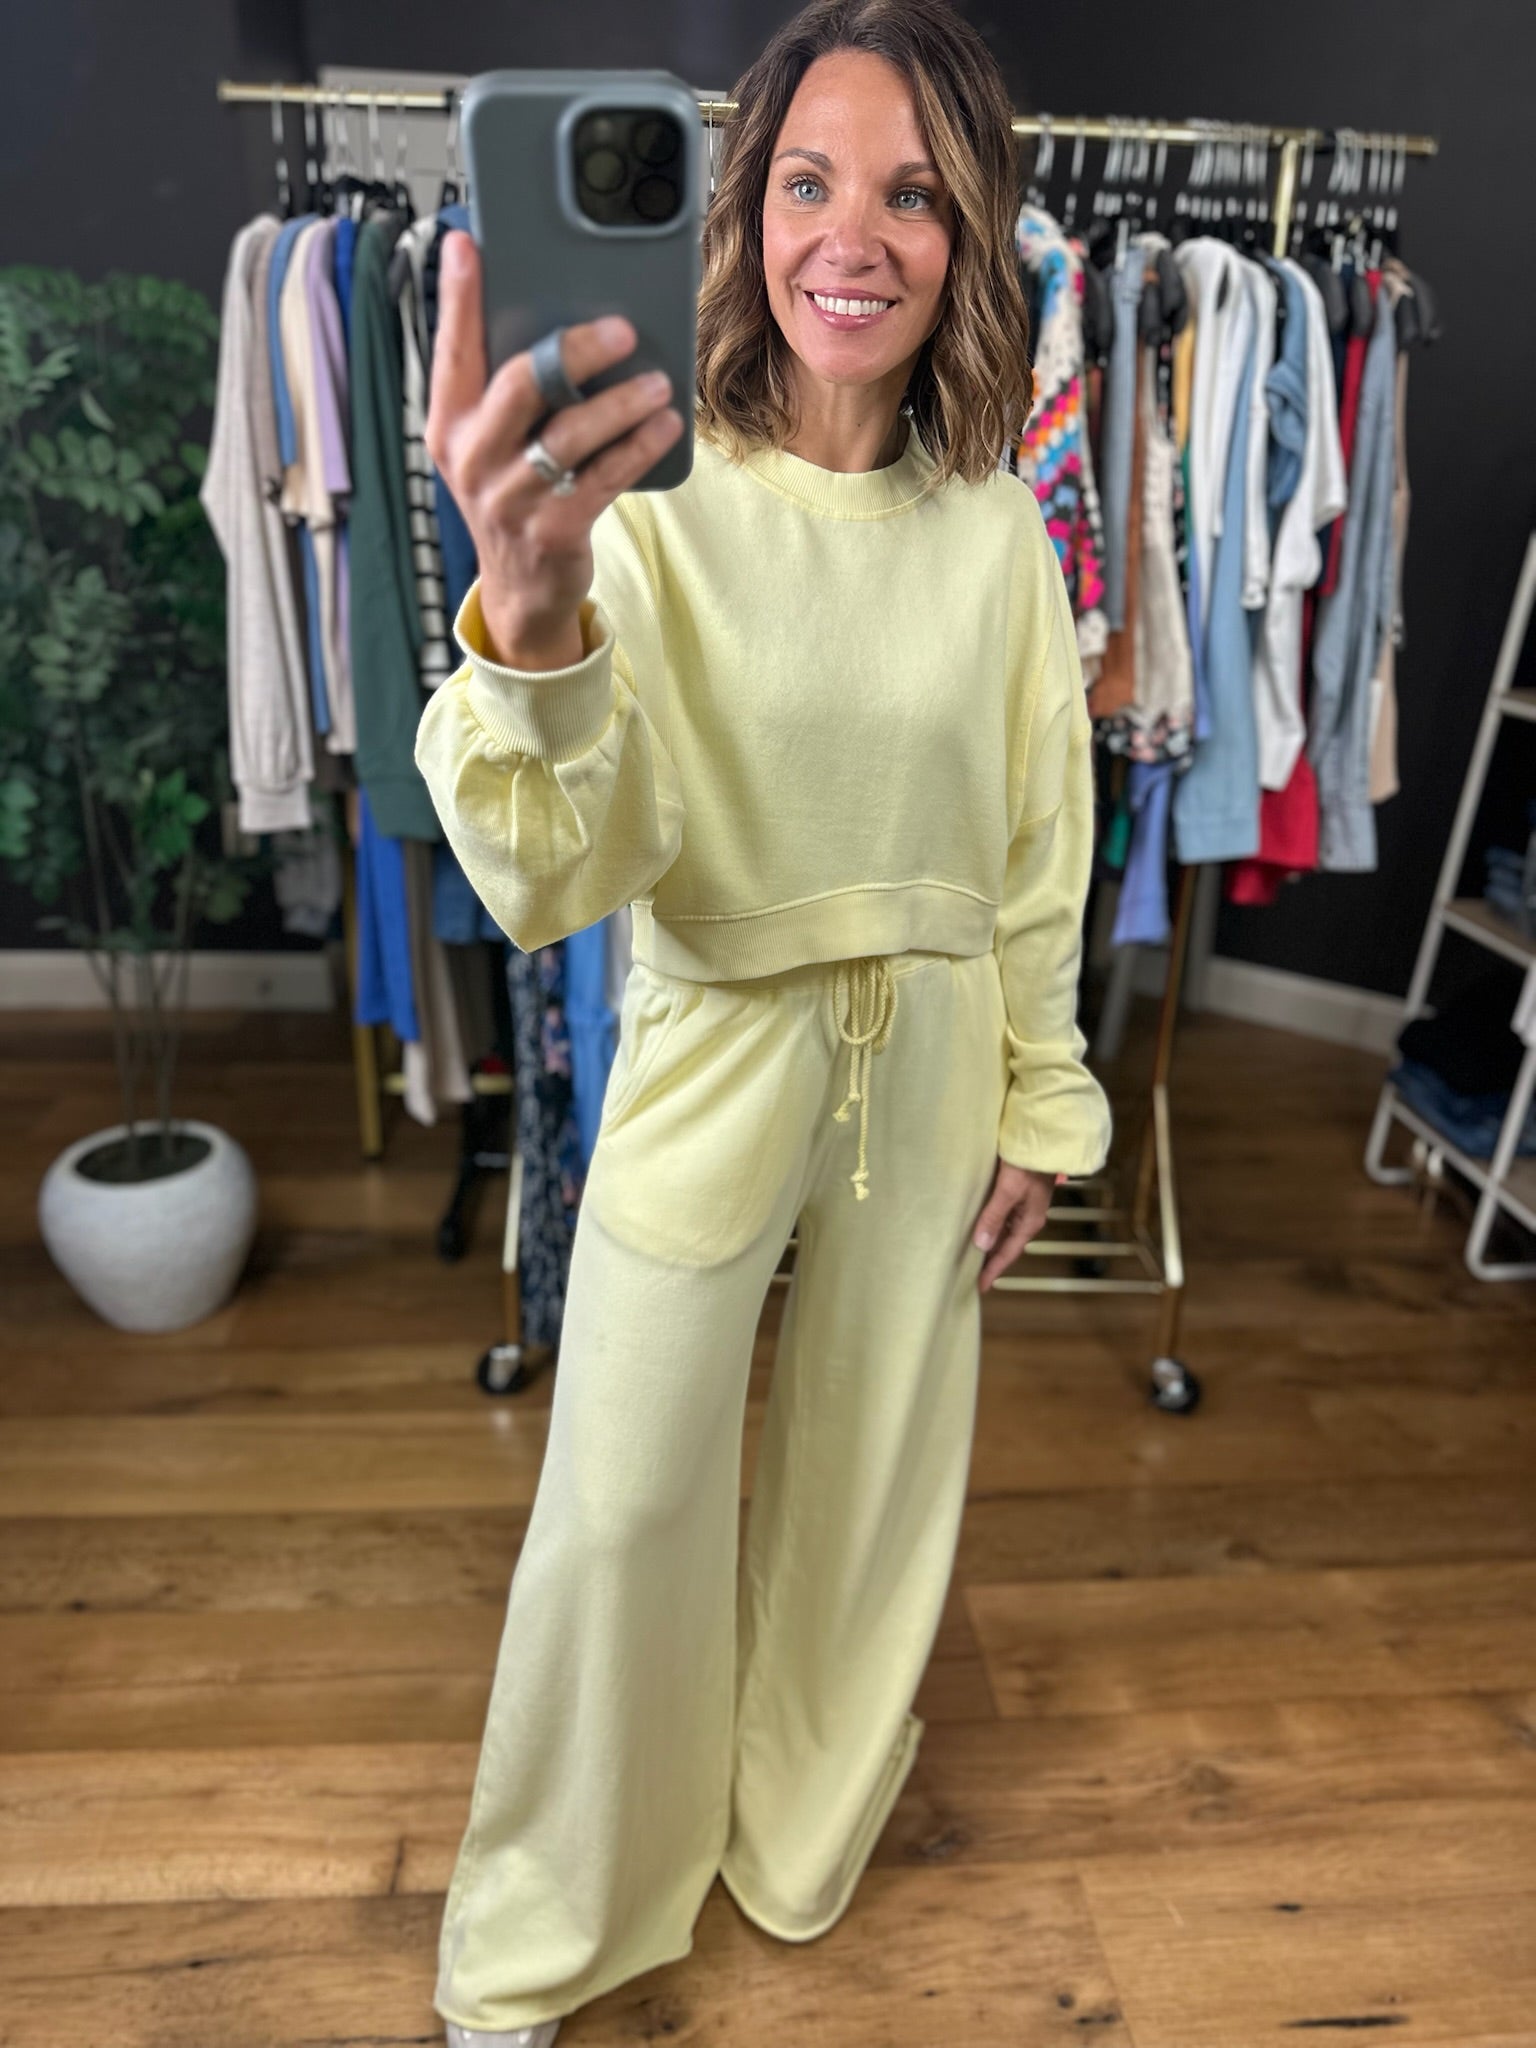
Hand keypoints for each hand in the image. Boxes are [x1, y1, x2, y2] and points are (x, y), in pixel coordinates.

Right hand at [425, 230, 684, 666]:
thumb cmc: (518, 491)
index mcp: (449, 423)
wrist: (523, 589)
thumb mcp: (495, 441)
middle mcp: (471, 457)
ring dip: (620, 403)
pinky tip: (666, 424)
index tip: (467, 246)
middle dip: (573, 349)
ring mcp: (508, 498)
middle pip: (519, 383)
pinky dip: (638, 447)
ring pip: (568, 434)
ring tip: (657, 383)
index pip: (452, 349)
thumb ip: (508, 387)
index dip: (458, 296)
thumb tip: (557, 314)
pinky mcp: (551, 531)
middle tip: (621, 329)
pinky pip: (602, 478)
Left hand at [972, 1160, 1065, 1291]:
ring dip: (988, 1243)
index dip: (993, 1270)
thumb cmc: (1027, 1164)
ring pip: (1002, 1231)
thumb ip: (994, 1216)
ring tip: (969, 1254)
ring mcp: (1022, 1205)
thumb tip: (982, 1245)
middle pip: (1005, 1245)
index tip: (979, 1287)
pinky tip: (976, 1226)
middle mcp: (1026, 1217)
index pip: (1008, 1253)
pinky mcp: (1016, 1193)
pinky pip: (1001, 1217)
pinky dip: (989, 1225)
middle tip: (969, 1274)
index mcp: (1029, 1221)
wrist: (1042, 1138)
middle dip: (990, 1260)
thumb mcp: (1008, 1191)